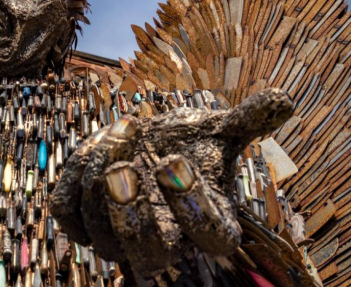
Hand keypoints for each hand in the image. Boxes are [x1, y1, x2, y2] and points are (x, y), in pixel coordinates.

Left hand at [50, 88, 293, 275]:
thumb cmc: (186, 143)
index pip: (208, 235)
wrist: (146, 145)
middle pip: (149, 253)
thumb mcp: (218, 129)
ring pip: (102, 230)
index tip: (175, 161)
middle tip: (124, 170)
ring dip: (102, 180)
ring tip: (120, 133)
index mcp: (208, 224)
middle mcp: (165, 241)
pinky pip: (68, 215)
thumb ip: (247, 119)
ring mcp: (119, 237)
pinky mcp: (82, 220)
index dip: (192, 204)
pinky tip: (91, 150)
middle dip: (132, 214)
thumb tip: (281, 97)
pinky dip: (74, 184)